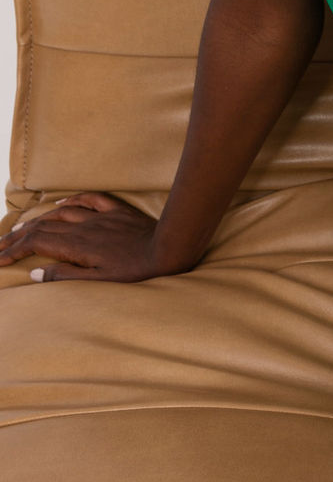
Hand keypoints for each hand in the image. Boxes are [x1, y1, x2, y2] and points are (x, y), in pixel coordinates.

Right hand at [0, 191, 162, 282]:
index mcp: (77, 245)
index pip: (36, 244)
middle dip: (17, 237)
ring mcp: (99, 216)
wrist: (168, 248)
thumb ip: (67, 276)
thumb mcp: (99, 281)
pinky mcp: (116, 210)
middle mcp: (84, 226)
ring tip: (21, 228)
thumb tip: (36, 273)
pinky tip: (60, 203)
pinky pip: (88, 200)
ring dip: (38, 220)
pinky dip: (70, 200)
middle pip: (42, 228)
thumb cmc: (135, 271)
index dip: (14, 250)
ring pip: (61, 213)